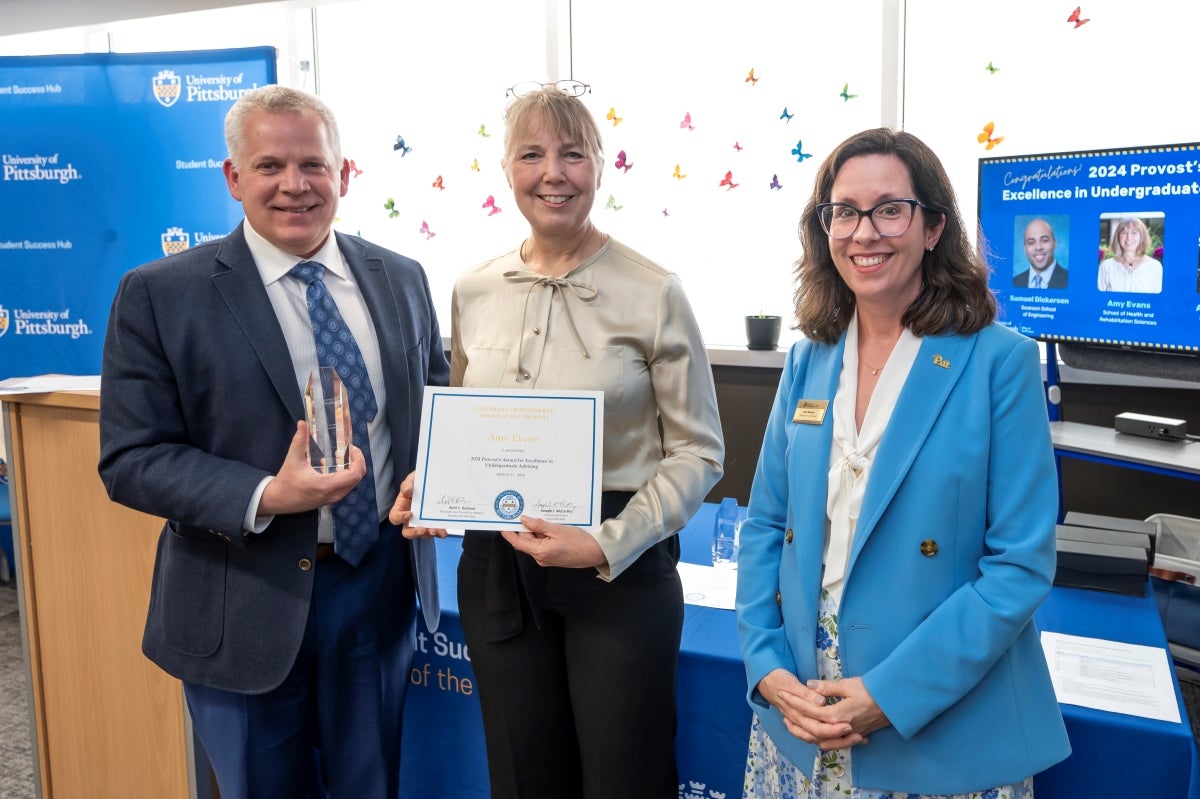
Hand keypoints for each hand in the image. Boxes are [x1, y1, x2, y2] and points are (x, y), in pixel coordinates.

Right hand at [259, 420, 365, 514]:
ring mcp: (332, 499)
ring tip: (345, 457)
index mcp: (326, 485)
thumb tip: (302, 424)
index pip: (354, 475)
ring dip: (353, 470)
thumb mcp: (292, 460)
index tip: (353, 449)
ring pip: (352, 485)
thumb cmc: (285, 482)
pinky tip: (336, 467)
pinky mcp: (330, 500)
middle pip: (357, 479)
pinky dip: (347, 477)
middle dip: (358, 463)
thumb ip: (299, 441)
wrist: (278, 500)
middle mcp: (332, 494)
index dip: (358, 460)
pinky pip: (346, 488)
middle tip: (351, 451)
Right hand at [388, 470, 447, 538]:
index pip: (395, 517)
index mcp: (401, 508)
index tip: (410, 514)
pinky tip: (444, 532)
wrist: (433, 480)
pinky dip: (439, 533)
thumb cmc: (418, 481)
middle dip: (414, 532)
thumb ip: (408, 484)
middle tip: (422, 529)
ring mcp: (422, 522)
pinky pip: (435, 531)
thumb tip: (407, 491)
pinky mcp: (433, 523)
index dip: (400, 518)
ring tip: (436, 530)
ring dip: (428, 534)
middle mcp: (410, 518)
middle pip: (407, 532)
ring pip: (422, 534)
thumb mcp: (412, 479)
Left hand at [501, 516, 606, 568]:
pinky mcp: (554, 555)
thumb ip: (539, 525)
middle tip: (523, 512)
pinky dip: (543, 534)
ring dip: (535, 530)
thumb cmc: (579, 542)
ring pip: (535, 541)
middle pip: (526, 541)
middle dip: (524, 527)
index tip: (502, 524)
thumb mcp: (557, 529)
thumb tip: (524, 520)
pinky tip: (549, 525)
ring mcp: (547, 557)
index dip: (509, 533)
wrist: (596, 552)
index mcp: (540, 552)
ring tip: (540, 517)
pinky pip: (543, 543)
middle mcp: (541, 557)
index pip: (518, 542)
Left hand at [768, 675, 888, 749]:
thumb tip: (808, 685)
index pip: (809, 710)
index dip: (793, 701)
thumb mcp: (848, 685)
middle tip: (782, 711)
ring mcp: (847, 734)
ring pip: (820, 740)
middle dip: (794, 720)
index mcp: (836, 715)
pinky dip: (819, 740)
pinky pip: (832, 743)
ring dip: (804, 734)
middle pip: (810, 729)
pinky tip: (814, 735)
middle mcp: (839, 729)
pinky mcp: (853, 736)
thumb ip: (826, 687)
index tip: (781, 693)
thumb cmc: (872, 691)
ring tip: (793, 725)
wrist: (894, 703)